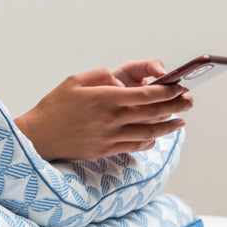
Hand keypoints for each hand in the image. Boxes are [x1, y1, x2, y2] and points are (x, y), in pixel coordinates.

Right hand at [14, 63, 193, 161]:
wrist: (38, 136)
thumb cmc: (54, 105)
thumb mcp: (74, 81)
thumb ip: (100, 76)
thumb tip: (122, 81)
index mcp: (103, 98)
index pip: (144, 94)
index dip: (166, 91)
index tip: (179, 87)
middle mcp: (110, 119)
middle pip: (151, 113)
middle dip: (174, 106)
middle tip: (188, 101)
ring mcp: (109, 137)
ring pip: (147, 132)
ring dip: (167, 126)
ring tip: (180, 121)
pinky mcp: (105, 150)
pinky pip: (134, 146)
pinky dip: (149, 141)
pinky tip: (156, 137)